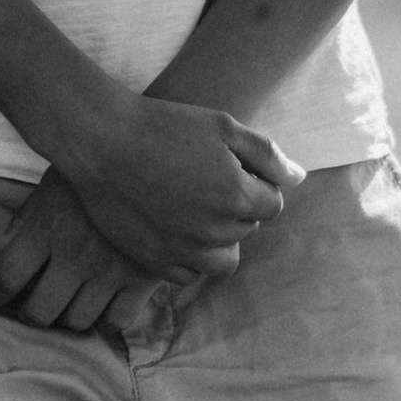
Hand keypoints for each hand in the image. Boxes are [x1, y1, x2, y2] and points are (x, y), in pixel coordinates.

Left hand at [0, 170, 157, 332]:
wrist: (155, 160)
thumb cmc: (95, 168)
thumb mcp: (52, 185)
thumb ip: (24, 220)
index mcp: (46, 227)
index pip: (7, 276)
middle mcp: (74, 255)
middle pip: (39, 311)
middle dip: (29, 313)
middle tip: (31, 307)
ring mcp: (109, 271)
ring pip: (77, 321)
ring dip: (66, 318)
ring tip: (66, 306)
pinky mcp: (141, 279)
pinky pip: (116, 321)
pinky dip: (104, 320)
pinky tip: (101, 307)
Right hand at [54, 94, 300, 281]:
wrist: (101, 141)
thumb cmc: (164, 125)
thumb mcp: (223, 126)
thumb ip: (267, 155)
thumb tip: (299, 178)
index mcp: (236, 196)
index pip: (273, 204)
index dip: (257, 182)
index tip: (231, 166)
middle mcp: (214, 230)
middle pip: (248, 227)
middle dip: (237, 205)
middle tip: (204, 177)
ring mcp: (183, 250)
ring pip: (223, 259)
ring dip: (219, 237)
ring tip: (196, 206)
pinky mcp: (155, 262)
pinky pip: (189, 274)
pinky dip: (191, 255)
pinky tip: (176, 226)